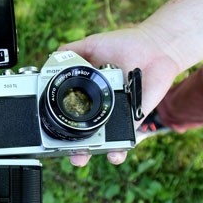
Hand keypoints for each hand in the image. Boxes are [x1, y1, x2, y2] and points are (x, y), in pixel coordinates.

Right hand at [59, 25, 180, 165]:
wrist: (154, 48)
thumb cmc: (125, 45)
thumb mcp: (92, 45)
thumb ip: (71, 51)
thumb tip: (51, 58)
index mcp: (87, 92)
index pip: (69, 110)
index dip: (59, 121)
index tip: (48, 129)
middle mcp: (99, 106)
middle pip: (81, 131)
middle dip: (71, 146)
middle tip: (64, 151)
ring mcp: (116, 115)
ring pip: (101, 140)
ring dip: (90, 152)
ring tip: (80, 157)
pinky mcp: (133, 119)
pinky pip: (126, 139)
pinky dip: (119, 150)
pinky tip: (113, 155)